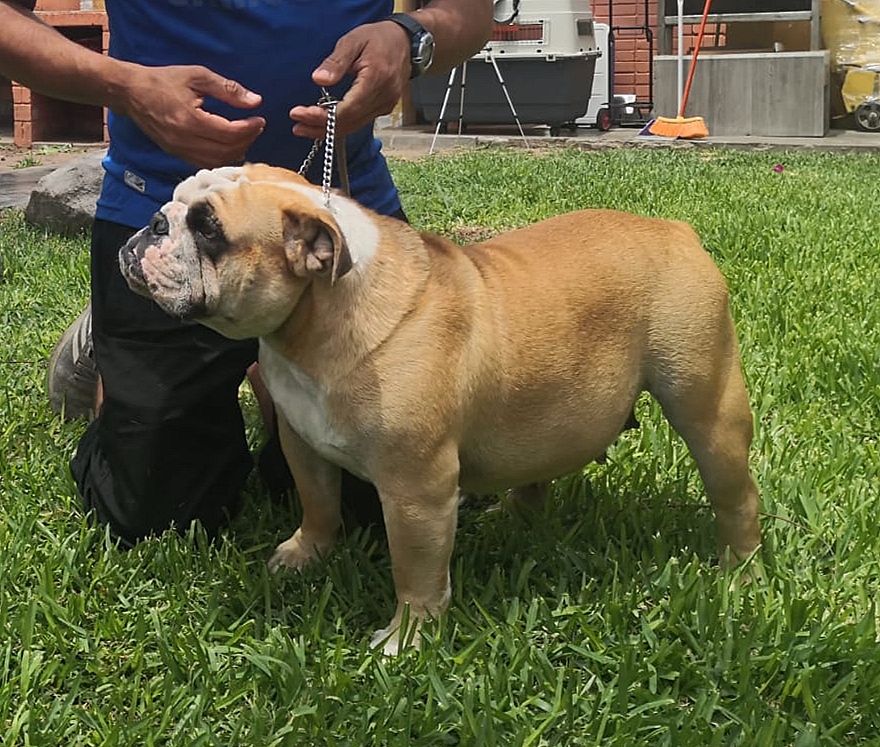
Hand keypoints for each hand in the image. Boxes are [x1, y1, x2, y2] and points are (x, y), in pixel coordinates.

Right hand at [119, 64, 265, 168]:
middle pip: (226, 150)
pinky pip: (205, 163)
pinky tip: (229, 146)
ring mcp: (179, 150)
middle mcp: (184, 140)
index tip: (260, 119)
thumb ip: (228, 89)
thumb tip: (255, 101)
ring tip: (245, 136)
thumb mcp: (197, 76)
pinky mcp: (176, 154)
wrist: (130, 92)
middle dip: (246, 140)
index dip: (249, 129)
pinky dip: (222, 157)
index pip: (229, 133)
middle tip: (255, 127)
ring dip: (236, 151)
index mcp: (190, 120)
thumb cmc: (163, 80)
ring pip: (217, 161)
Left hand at [289, 20, 409, 139]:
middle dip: (320, 127)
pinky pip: (359, 122)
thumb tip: (318, 80)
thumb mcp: (353, 41)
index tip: (300, 114)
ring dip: (328, 130)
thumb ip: (336, 62)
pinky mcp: (383, 108)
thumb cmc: (378, 38)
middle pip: (349, 122)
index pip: (347, 109)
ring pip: (354, 126)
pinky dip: (340, 125)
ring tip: (304, 128)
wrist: (404, 42)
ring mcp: (385, 106)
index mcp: (376, 80)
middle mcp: (383, 98)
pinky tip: (324, 123)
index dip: (323, 116)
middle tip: (297, 126)